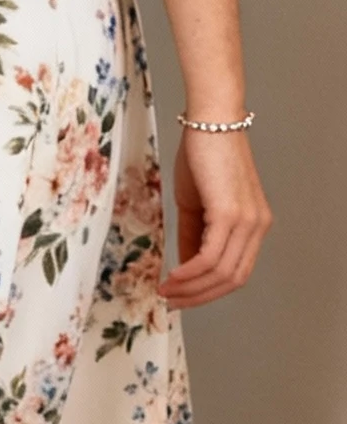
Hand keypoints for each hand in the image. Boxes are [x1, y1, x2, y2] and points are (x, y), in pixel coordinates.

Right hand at [161, 128, 270, 308]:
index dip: (208, 291)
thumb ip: (193, 238)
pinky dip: (190, 271)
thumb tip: (186, 269)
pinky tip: (172, 274)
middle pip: (232, 280)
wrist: (209, 123)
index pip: (237, 272)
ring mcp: (247, 222)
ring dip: (190, 287)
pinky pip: (210, 256)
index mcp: (254, 226)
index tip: (181, 296)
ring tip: (165, 288)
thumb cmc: (203, 156)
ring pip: (221, 273)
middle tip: (171, 300)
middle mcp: (258, 227)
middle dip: (199, 296)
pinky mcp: (230, 214)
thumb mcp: (196, 206)